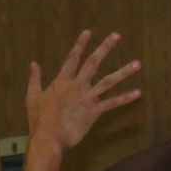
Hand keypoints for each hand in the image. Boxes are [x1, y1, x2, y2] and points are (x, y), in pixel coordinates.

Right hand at [27, 31, 140, 150]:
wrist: (48, 138)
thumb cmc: (38, 121)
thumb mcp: (32, 97)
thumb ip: (35, 79)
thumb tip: (33, 64)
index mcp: (61, 81)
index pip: (73, 58)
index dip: (80, 44)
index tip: (88, 32)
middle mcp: (76, 86)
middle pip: (93, 62)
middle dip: (105, 48)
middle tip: (117, 35)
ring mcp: (86, 98)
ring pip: (108, 81)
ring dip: (124, 72)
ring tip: (137, 64)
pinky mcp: (93, 112)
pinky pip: (112, 103)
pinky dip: (125, 98)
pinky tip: (137, 93)